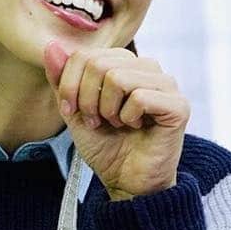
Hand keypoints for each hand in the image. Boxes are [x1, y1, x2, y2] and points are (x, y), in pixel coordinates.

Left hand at [43, 41, 188, 200]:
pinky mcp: (178, 106)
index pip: (87, 55)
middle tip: (96, 121)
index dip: (70, 84)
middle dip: (87, 98)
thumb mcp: (74, 112)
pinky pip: (140, 97)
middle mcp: (149, 70)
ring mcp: (167, 86)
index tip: (73, 112)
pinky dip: (129, 117)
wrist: (129, 182)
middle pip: (100, 63)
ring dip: (108, 108)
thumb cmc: (107, 148)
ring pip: (118, 77)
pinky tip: (136, 127)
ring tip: (117, 124)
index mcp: (126, 65)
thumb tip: (52, 47)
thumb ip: (62, 80)